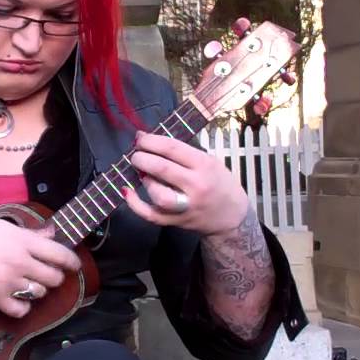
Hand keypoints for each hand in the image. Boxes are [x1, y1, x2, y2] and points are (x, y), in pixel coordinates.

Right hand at [0, 217, 80, 317]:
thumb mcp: (1, 227)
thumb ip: (29, 234)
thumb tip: (52, 235)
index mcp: (21, 240)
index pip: (59, 253)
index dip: (71, 261)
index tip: (74, 264)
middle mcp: (18, 261)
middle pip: (54, 277)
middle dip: (53, 276)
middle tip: (44, 273)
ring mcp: (8, 281)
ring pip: (40, 293)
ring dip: (37, 290)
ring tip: (26, 283)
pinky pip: (21, 310)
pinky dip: (22, 306)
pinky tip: (16, 297)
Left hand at [123, 131, 248, 237]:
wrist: (232, 216)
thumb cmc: (219, 183)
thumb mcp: (209, 161)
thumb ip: (181, 152)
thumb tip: (146, 139)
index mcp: (204, 165)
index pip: (172, 148)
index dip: (151, 141)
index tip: (140, 138)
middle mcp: (195, 186)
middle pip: (162, 169)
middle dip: (142, 158)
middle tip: (136, 155)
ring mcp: (185, 206)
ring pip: (157, 193)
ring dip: (144, 179)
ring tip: (143, 173)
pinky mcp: (176, 222)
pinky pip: (150, 215)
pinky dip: (135, 204)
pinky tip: (127, 191)